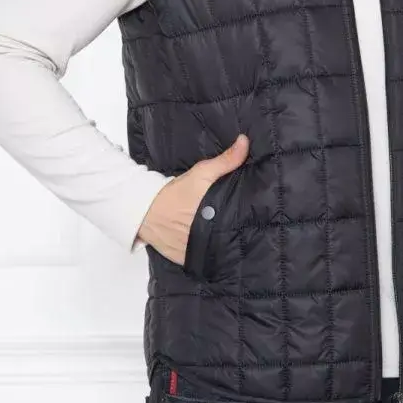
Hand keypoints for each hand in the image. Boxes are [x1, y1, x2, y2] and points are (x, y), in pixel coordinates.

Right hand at [136, 134, 250, 264]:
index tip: (258, 219)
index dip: (249, 223)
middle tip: (247, 230)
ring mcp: (195, 251)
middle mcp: (206, 236)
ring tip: (233, 241)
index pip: (239, 224)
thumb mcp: (201, 173)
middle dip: (237, 235)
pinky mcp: (186, 260)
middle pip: (230, 238)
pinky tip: (215, 251)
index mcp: (214, 216)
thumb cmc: (175, 192)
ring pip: (217, 252)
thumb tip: (245, 142)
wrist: (145, 210)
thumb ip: (225, 160)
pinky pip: (203, 260)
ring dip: (223, 246)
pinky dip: (208, 256)